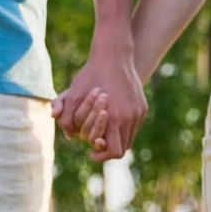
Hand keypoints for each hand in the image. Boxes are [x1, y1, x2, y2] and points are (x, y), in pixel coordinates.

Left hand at [52, 42, 147, 161]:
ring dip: (117, 138)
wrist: (114, 55)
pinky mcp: (143, 106)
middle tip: (95, 143)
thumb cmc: (91, 74)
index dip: (102, 155)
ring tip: (103, 133)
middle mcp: (130, 117)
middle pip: (123, 147)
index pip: (114, 152)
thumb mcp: (74, 94)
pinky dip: (123, 128)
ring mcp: (139, 112)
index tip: (92, 152)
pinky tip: (111, 121)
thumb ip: (67, 117)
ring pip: (130, 137)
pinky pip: (134, 126)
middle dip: (108, 148)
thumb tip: (68, 135)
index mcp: (115, 117)